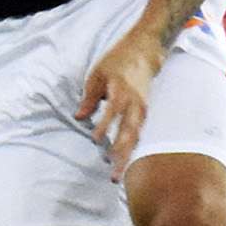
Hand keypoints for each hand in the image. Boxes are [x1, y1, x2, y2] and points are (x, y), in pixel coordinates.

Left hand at [75, 29, 165, 180]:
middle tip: (112, 174)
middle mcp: (135, 103)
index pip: (113, 111)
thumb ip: (89, 97)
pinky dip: (133, 150)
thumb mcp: (97, 74)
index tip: (95, 139)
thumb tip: (79, 117)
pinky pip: (140, 135)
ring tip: (117, 175)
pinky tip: (125, 164)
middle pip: (129, 132)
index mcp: (121, 90)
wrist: (144, 51)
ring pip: (135, 138)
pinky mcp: (145, 113)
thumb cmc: (116, 62)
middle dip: (120, 154)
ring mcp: (143, 109)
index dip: (105, 125)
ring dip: (127, 157)